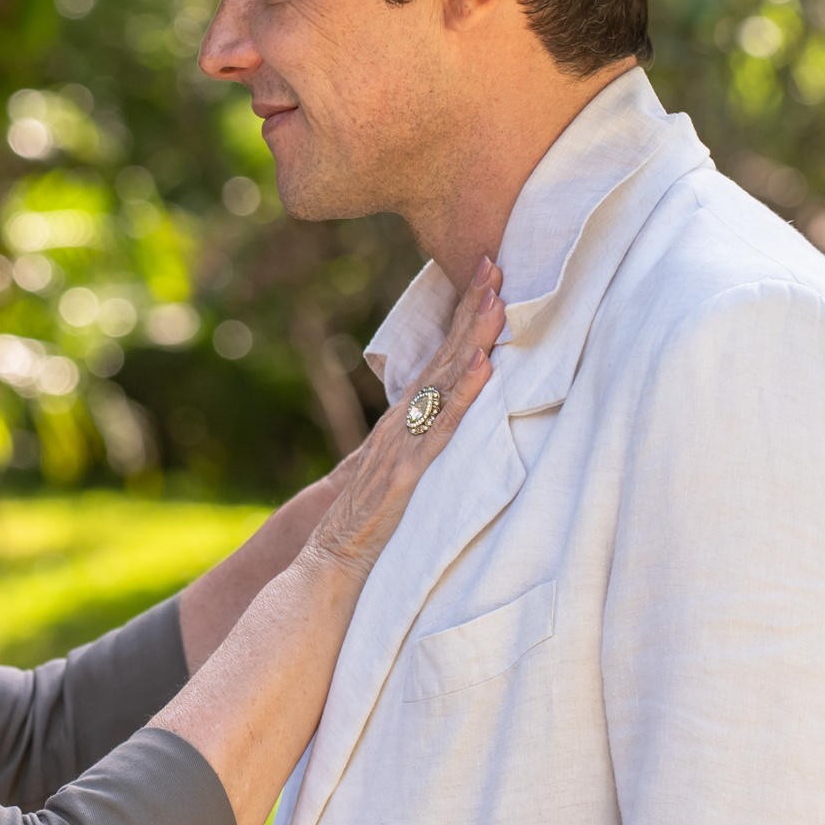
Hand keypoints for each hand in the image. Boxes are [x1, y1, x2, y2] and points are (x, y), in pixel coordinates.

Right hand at [306, 257, 504, 578]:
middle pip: (443, 355)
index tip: (486, 277)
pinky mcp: (410, 473)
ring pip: (444, 382)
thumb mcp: (392, 470)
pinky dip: (464, 396)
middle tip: (495, 263)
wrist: (328, 561)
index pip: (437, 356)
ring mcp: (404, 444)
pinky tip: (483, 368)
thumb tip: (440, 418)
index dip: (461, 316)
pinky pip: (442, 428)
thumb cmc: (363, 523)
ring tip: (496, 300)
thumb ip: (414, 443)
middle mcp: (403, 422)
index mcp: (402, 420)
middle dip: (470, 308)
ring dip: (472, 338)